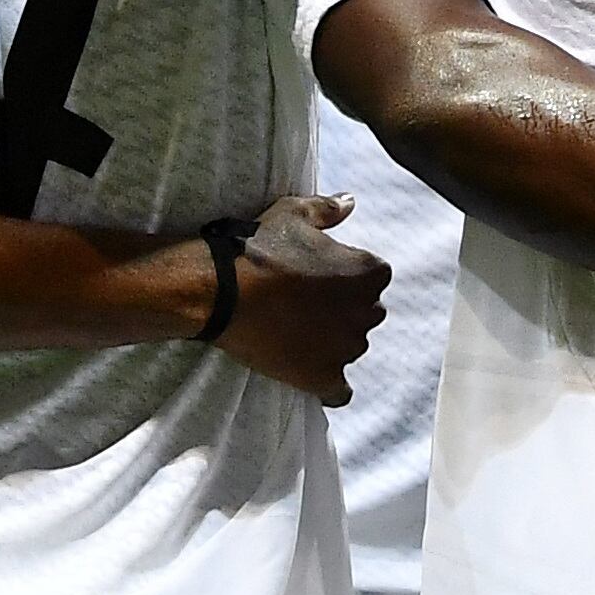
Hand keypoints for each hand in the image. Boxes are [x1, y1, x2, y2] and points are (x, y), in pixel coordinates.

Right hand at [215, 192, 386, 404]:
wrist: (220, 291)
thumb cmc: (258, 248)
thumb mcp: (293, 214)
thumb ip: (328, 210)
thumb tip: (350, 203)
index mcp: (367, 272)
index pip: (374, 276)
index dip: (348, 275)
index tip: (322, 275)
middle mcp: (366, 312)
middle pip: (367, 312)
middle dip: (344, 308)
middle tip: (308, 303)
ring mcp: (346, 348)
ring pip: (352, 347)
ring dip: (334, 341)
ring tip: (298, 331)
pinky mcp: (323, 377)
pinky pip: (340, 391)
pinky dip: (330, 385)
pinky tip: (311, 371)